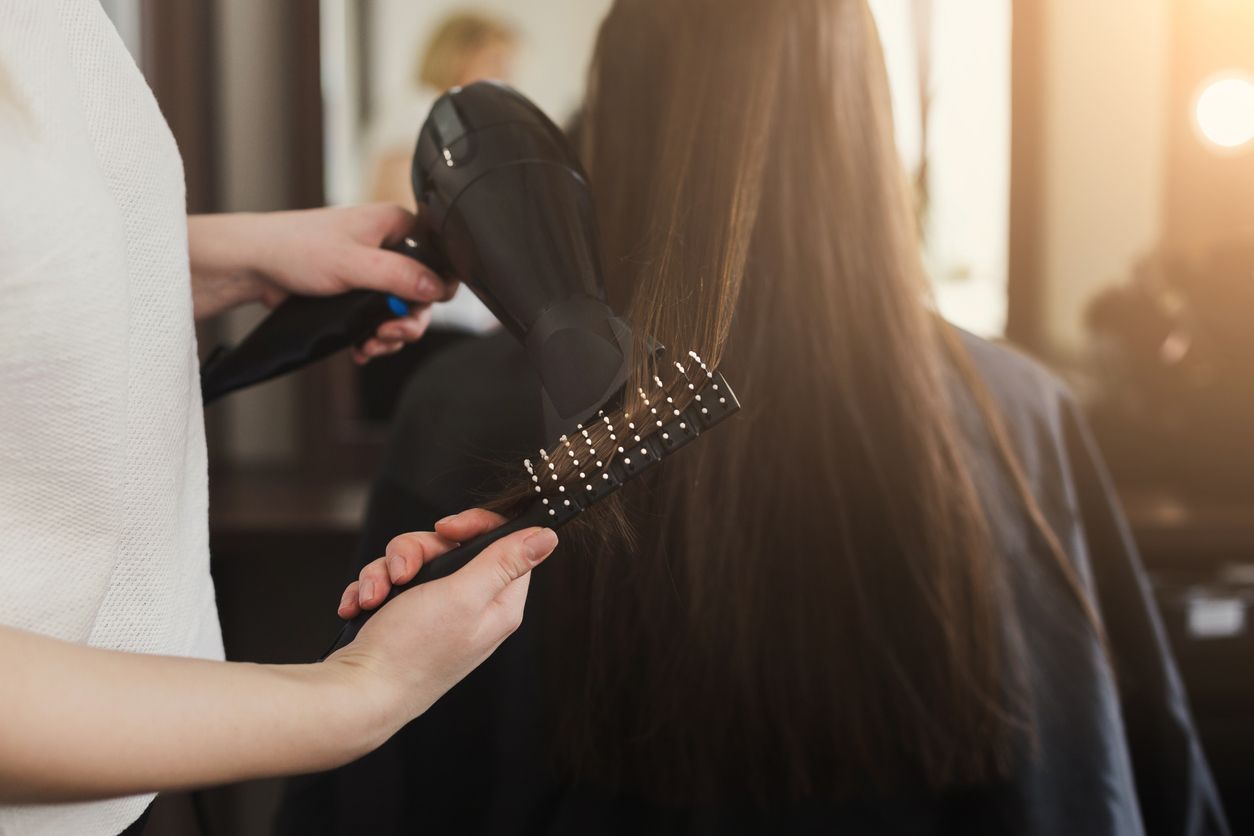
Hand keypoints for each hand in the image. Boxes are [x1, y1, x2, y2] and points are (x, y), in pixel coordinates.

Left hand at [247, 205, 456, 362]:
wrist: (255, 264)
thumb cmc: (296, 248)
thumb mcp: (353, 263)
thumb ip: (399, 275)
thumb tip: (437, 288)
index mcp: (395, 226)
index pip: (438, 259)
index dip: (435, 290)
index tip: (417, 310)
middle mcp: (388, 247)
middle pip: (420, 293)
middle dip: (407, 321)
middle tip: (390, 333)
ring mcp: (373, 271)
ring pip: (400, 311)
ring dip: (390, 334)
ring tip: (371, 344)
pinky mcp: (358, 292)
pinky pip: (379, 318)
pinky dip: (374, 337)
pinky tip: (362, 347)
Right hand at [326, 509, 557, 722]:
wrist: (358, 692)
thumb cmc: (412, 651)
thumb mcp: (463, 595)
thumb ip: (504, 561)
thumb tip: (548, 536)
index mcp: (498, 604)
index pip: (504, 543)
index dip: (474, 526)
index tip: (445, 529)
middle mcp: (471, 607)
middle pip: (450, 547)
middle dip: (414, 553)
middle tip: (402, 575)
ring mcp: (436, 614)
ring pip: (413, 562)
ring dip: (385, 573)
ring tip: (373, 599)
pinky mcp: (405, 619)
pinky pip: (390, 583)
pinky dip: (372, 590)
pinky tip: (360, 607)